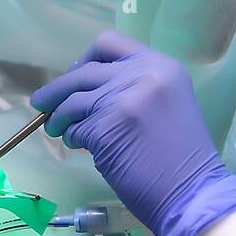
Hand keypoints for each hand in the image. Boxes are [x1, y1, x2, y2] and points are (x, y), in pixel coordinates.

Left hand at [31, 30, 235, 235]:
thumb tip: (84, 86)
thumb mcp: (166, 102)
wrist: (193, 193)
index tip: (76, 75)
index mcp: (161, 65)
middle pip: (83, 72)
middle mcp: (143, 74)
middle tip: (42, 103)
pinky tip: (79, 146)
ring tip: (58, 130)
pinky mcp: (105, 127)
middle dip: (57, 89)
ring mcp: (123, 99)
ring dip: (59, 117)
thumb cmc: (180, 156)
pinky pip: (74, 127)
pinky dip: (71, 137)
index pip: (109, 43)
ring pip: (72, 100)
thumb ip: (132, 86)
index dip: (86, 59)